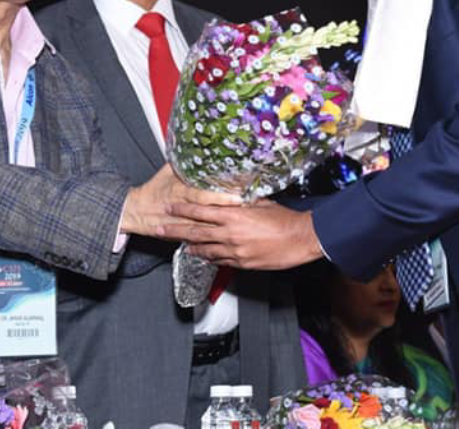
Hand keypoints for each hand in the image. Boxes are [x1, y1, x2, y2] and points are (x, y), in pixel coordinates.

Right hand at [120, 164, 239, 237]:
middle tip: (247, 213)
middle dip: (228, 214)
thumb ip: (183, 162)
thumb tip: (197, 148)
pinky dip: (212, 240)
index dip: (221, 197)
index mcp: (180, 192)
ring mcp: (182, 224)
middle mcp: (182, 209)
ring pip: (206, 228)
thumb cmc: (153, 190)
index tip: (239, 196)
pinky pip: (199, 239)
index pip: (204, 195)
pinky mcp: (181, 236)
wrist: (136, 211)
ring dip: (223, 228)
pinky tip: (227, 240)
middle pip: (209, 213)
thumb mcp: (166, 172)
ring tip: (242, 227)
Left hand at [159, 200, 322, 269]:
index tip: (169, 207)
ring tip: (179, 245)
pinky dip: (210, 257)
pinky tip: (204, 256)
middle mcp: (230, 234)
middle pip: (195, 232)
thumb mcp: (261, 202)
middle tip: (159, 229)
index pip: (200, 211)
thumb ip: (243, 201)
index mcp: (233, 215)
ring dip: (190, 246)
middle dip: (175, 230)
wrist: (300, 239)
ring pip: (205, 249)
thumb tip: (232, 195)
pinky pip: (220, 261)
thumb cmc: (284, 219)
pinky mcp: (242, 263)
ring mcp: (235, 251)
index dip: (182, 209)